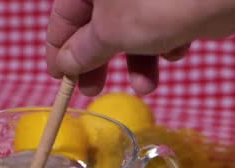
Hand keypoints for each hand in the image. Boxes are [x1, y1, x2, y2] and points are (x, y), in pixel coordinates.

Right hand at [46, 0, 234, 95]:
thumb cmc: (156, 4)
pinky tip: (176, 52)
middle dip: (99, 61)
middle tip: (94, 91)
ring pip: (131, 28)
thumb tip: (65, 63)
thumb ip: (83, 50)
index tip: (59, 80)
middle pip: (97, 24)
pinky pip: (160, 23)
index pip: (63, 14)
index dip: (58, 50)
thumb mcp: (109, 33)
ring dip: (137, 61)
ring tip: (147, 86)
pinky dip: (164, 42)